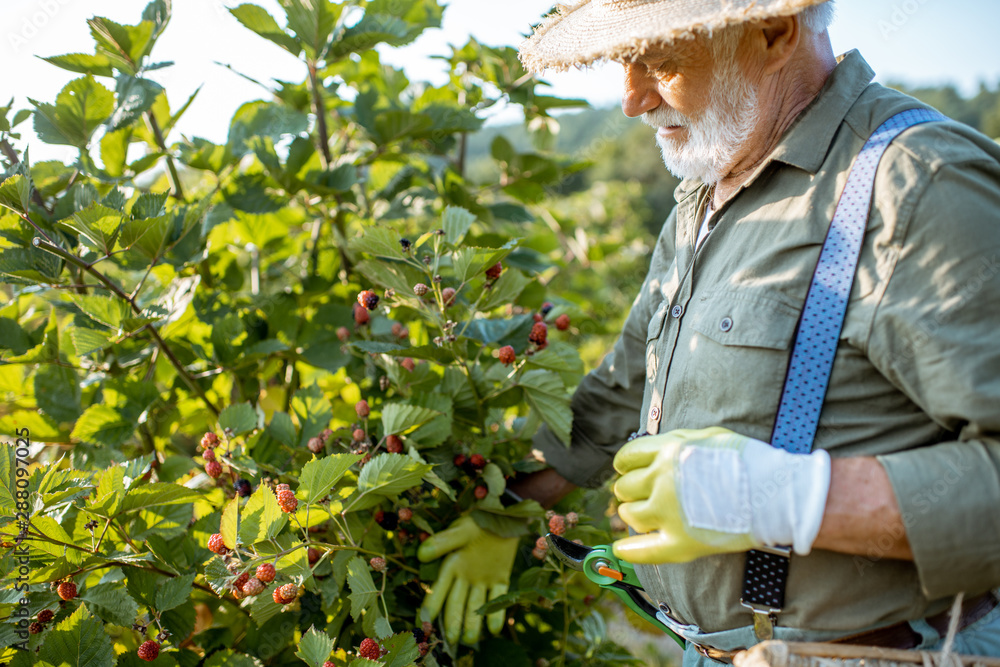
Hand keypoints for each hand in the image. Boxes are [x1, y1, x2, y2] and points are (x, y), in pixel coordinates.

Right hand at [417, 515, 518, 644]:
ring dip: (473, 622)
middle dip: (453, 621)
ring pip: (476, 604)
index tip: (425, 621)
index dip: (432, 604)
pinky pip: (498, 597)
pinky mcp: (501, 578)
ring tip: (471, 639)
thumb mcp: (460, 530)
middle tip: (452, 639)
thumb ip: (443, 542)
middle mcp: (465, 576)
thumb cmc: (476, 520)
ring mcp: (483, 579)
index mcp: (451, 564)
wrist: (503, 515)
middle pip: (457, 602)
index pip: (439, 588)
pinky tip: (495, 628)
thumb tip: (421, 555)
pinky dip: (497, 613)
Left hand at [612, 427, 830, 563]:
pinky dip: (628, 550)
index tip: (628, 470)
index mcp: (668, 452)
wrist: (775, 494)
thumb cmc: (748, 461)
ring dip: (633, 513)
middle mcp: (662, 481)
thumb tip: (654, 450)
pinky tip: (620, 549)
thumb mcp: (708, 437)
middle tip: (641, 494)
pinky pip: (642, 551)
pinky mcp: (680, 543)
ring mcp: (669, 514)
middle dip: (631, 489)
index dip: (626, 464)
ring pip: (630, 515)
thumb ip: (677, 442)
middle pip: (626, 487)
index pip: (628, 457)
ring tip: (643, 515)